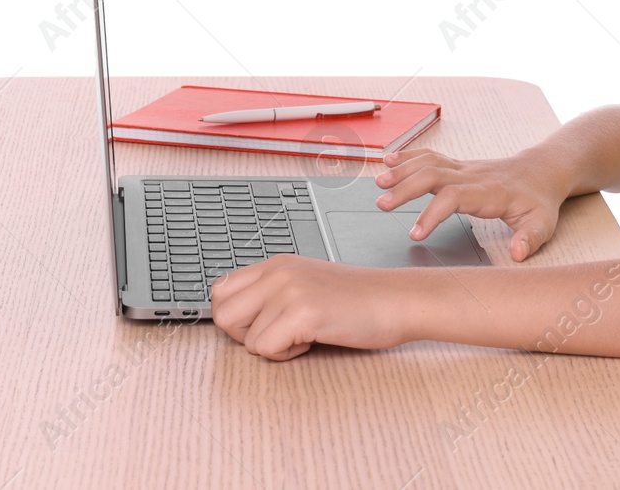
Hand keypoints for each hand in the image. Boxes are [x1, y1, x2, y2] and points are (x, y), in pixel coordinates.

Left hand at [210, 255, 406, 360]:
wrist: (397, 300)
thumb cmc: (358, 301)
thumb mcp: (307, 285)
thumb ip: (273, 294)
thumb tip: (236, 318)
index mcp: (277, 264)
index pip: (221, 290)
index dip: (236, 317)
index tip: (263, 325)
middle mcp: (278, 272)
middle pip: (222, 312)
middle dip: (244, 334)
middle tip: (278, 334)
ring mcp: (289, 290)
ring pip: (244, 337)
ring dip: (271, 347)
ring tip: (303, 335)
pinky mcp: (302, 312)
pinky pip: (266, 349)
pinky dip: (287, 354)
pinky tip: (313, 340)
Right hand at [374, 147, 566, 261]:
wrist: (542, 171)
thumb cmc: (539, 200)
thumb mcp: (544, 223)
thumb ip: (531, 238)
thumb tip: (518, 253)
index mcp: (490, 192)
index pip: (455, 197)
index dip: (433, 213)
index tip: (416, 234)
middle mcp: (473, 176)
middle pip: (434, 175)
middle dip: (406, 188)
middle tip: (382, 204)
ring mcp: (464, 168)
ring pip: (429, 163)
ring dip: (402, 170)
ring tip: (379, 182)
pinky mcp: (458, 166)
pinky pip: (430, 156)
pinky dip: (408, 156)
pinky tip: (389, 160)